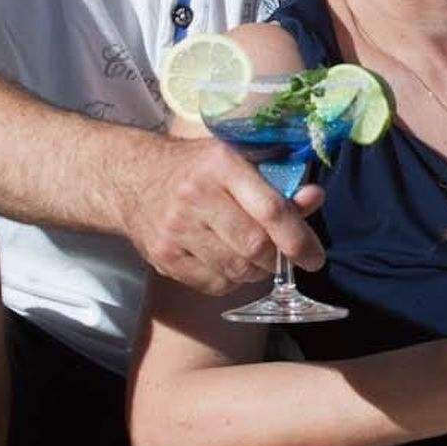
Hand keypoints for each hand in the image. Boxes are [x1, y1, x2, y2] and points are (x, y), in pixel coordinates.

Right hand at [120, 135, 327, 294]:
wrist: (132, 178)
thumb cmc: (196, 168)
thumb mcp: (237, 160)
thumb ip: (278, 183)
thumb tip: (315, 199)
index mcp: (221, 164)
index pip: (270, 210)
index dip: (299, 239)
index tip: (315, 257)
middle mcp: (196, 196)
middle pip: (254, 247)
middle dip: (278, 259)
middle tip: (283, 256)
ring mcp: (176, 230)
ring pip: (237, 271)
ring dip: (256, 271)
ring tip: (252, 254)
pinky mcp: (163, 257)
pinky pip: (214, 285)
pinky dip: (232, 280)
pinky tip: (226, 260)